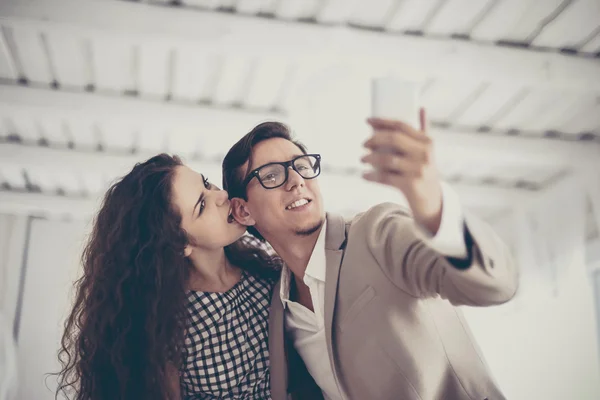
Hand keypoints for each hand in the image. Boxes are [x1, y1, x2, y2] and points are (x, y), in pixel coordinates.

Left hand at [361, 108, 442, 234]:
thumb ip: (423, 130)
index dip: (382, 121)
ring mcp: (418, 170)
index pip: (401, 125)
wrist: (432, 202)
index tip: (367, 120)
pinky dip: (372, 176)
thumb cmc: (425, 171)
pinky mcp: (410, 185)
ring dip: (370, 158)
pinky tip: (364, 175)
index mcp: (427, 141)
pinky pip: (385, 177)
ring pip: (387, 159)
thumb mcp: (427, 151)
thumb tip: (421, 107)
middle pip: (393, 139)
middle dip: (374, 139)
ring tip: (362, 159)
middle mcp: (424, 154)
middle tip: (363, 144)